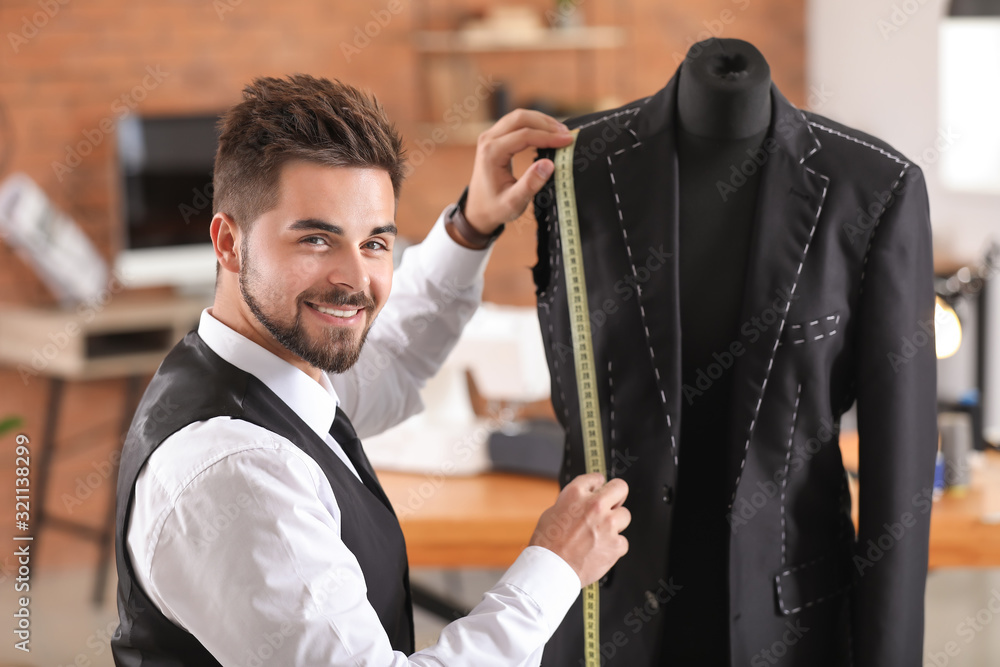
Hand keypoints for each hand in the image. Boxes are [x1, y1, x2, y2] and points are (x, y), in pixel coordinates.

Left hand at [463, 109, 573, 234]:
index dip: (548, 136)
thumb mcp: (513, 203)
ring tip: (561, 132)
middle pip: (520, 118)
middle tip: (567, 134)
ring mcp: (490, 136)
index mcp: (491, 154)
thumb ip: (530, 184)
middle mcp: (488, 140)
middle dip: (546, 124)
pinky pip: (516, 122)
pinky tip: (549, 132)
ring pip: (519, 117)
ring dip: (542, 121)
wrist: (478, 209)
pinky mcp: (495, 137)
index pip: (524, 135)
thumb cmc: (495, 207)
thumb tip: (549, 164)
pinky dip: (534, 124)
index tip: (568, 141)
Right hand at [529, 473, 629, 586]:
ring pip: (625, 516)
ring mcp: (607, 525)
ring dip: (615, 524)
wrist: (550, 570)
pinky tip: (600, 551)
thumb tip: (584, 501)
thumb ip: (573, 503)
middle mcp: (594, 505)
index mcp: (575, 494)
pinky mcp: (615, 545)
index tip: (599, 490)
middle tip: (613, 505)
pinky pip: (622, 542)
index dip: (598, 485)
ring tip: (600, 535)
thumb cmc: (547, 544)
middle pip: (620, 488)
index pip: (596, 478)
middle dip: (617, 496)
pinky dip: (613, 547)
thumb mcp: (553, 512)